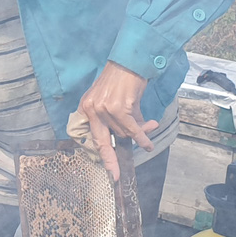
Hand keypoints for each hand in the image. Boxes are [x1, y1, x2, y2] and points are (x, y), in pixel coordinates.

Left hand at [76, 61, 157, 181]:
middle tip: (117, 175)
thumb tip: (137, 138)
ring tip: (149, 134)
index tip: (109, 170)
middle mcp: (92, 108)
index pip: (92, 136)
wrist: (130, 61)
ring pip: (122, 134)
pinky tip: (148, 143)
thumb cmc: (122, 79)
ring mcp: (104, 109)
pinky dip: (142, 137)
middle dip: (110, 160)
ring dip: (137, 135)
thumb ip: (119, 120)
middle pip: (103, 142)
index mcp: (86, 107)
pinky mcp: (119, 108)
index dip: (102, 154)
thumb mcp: (112, 100)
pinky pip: (133, 130)